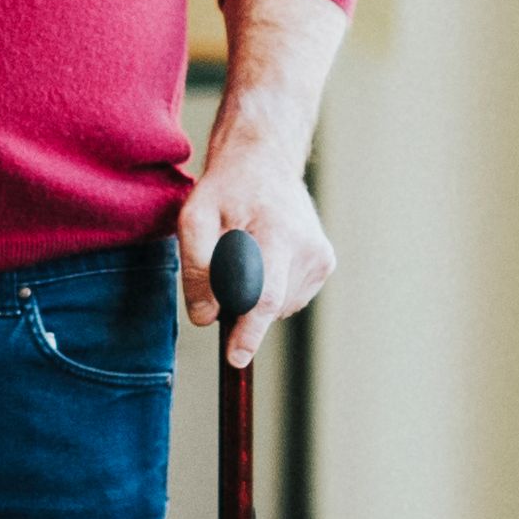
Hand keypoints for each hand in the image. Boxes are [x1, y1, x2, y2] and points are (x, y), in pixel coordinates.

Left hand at [178, 152, 332, 369]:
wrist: (263, 162)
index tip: (236, 356)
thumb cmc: (225, 189)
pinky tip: (264, 257)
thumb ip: (196, 268)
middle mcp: (308, 247)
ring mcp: (321, 257)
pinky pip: (288, 297)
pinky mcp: (325, 264)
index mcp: (277, 233)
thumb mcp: (193, 218)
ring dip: (254, 295)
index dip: (248, 332)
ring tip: (246, 253)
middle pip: (268, 305)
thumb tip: (206, 318)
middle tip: (223, 266)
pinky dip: (269, 289)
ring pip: (278, 305)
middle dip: (239, 303)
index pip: (265, 296)